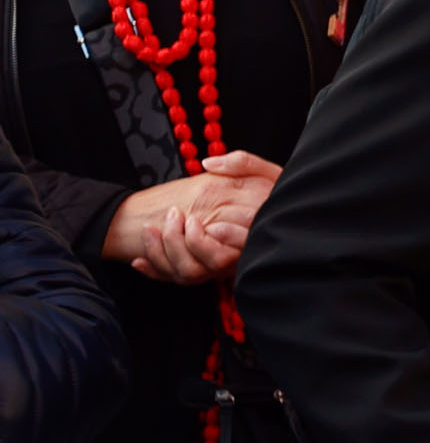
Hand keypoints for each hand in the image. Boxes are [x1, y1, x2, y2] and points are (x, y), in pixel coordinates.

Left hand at [103, 150, 280, 282]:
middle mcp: (237, 256)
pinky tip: (140, 260)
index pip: (238, 244)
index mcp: (254, 232)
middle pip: (212, 264)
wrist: (276, 220)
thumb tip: (209, 165)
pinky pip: (176, 279)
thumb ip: (244, 163)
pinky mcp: (202, 270)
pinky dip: (155, 271)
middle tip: (176, 216)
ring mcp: (219, 267)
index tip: (196, 219)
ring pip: (190, 274)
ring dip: (164, 253)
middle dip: (184, 242)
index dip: (215, 236)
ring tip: (151, 229)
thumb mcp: (267, 172)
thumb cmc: (269, 194)